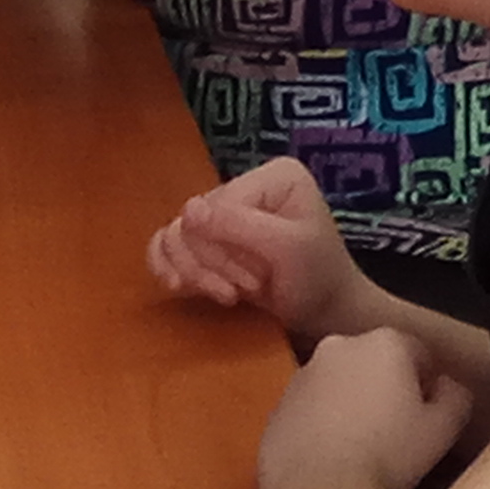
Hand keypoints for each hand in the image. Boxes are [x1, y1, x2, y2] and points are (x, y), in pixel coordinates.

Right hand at [150, 156, 372, 344]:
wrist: (322, 311)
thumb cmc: (318, 277)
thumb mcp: (288, 249)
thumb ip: (239, 226)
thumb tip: (187, 210)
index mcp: (273, 176)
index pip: (216, 206)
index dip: (223, 249)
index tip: (253, 281)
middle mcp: (246, 186)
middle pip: (191, 222)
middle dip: (211, 265)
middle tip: (240, 291)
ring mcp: (225, 213)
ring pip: (175, 236)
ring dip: (194, 273)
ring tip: (226, 295)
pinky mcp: (209, 239)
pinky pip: (167, 246)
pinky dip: (170, 268)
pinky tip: (181, 288)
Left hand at [261, 326, 470, 488]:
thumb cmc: (386, 458)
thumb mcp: (444, 430)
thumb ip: (456, 397)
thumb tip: (447, 387)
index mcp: (385, 342)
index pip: (419, 353)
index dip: (427, 388)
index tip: (426, 419)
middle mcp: (339, 347)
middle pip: (374, 364)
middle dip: (386, 390)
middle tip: (396, 434)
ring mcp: (300, 378)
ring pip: (338, 386)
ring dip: (350, 406)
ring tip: (361, 451)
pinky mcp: (273, 411)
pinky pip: (308, 412)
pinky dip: (320, 426)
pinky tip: (331, 461)